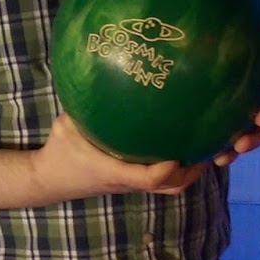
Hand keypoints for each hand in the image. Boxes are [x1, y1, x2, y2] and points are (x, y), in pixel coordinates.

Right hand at [35, 112, 208, 199]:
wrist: (50, 179)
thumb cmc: (60, 151)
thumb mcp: (66, 125)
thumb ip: (82, 104)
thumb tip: (98, 73)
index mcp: (114, 171)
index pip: (148, 178)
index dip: (168, 169)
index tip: (179, 154)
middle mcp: (128, 181)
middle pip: (170, 186)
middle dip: (193, 170)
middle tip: (209, 144)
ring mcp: (131, 184)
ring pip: (169, 187)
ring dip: (189, 171)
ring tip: (203, 145)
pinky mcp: (131, 182)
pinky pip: (161, 180)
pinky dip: (176, 168)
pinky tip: (181, 143)